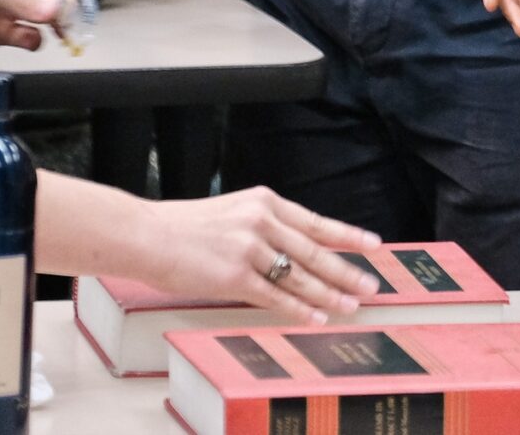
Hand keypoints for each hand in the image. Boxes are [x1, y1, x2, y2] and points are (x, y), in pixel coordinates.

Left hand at [0, 0, 65, 51]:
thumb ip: (18, 0)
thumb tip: (52, 11)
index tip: (59, 8)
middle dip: (60, 10)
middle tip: (67, 24)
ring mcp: (6, 10)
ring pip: (41, 20)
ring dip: (51, 27)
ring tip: (58, 34)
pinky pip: (25, 37)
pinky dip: (31, 40)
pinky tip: (28, 40)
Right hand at [136, 187, 386, 323]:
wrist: (146, 235)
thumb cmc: (182, 228)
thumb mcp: (231, 211)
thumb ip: (262, 225)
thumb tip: (292, 248)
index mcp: (264, 202)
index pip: (315, 222)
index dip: (347, 235)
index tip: (374, 244)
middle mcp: (262, 222)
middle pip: (315, 251)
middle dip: (347, 270)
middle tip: (371, 285)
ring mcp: (250, 249)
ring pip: (300, 276)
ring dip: (329, 293)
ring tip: (351, 305)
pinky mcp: (234, 277)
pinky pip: (275, 296)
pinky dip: (300, 309)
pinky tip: (317, 317)